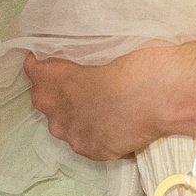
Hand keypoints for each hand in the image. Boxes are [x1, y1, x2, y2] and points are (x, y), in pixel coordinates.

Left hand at [24, 45, 183, 160]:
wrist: (161, 94)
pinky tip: (122, 123)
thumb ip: (84, 52)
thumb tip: (87, 55)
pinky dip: (104, 134)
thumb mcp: (103, 44)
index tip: (58, 59)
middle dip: (63, 93)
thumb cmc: (134, 59)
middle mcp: (54, 111)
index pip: (34, 69)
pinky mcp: (94, 152)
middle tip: (89, 83)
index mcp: (50, 79)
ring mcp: (73, 135)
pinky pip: (93, 141)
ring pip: (69, 125)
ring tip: (107, 106)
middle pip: (48, 100)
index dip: (46, 63)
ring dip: (82, 116)